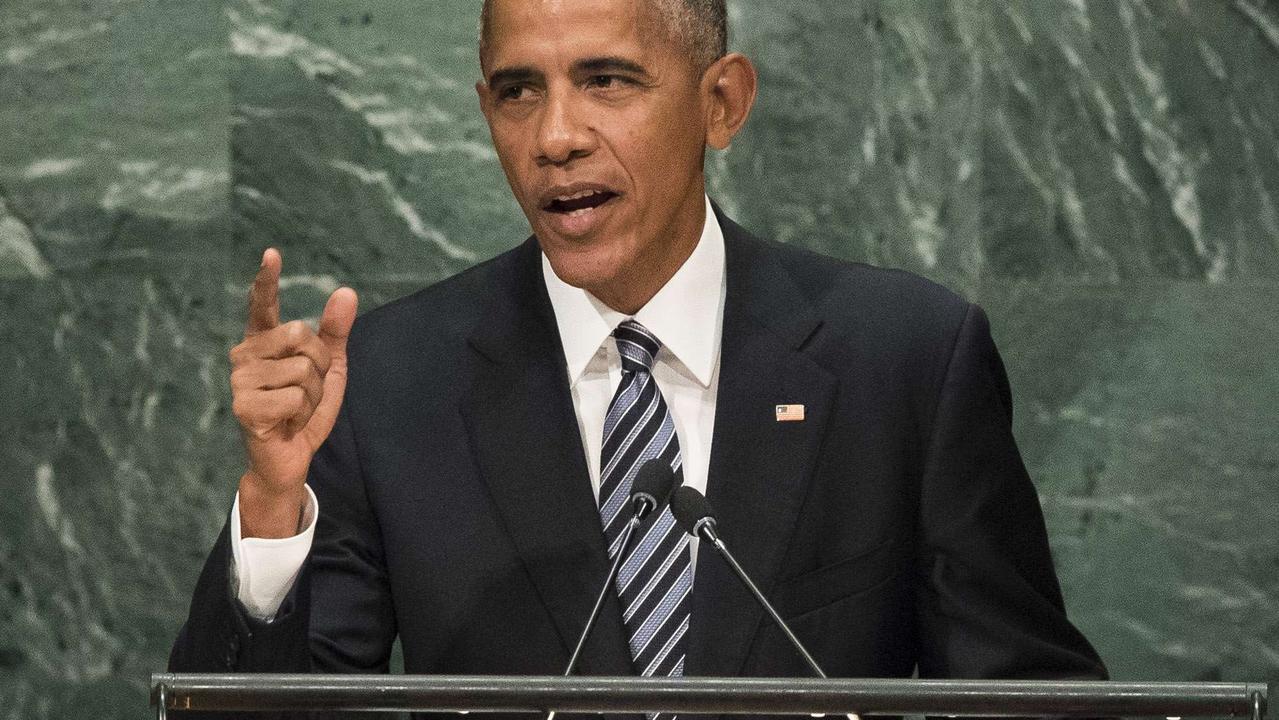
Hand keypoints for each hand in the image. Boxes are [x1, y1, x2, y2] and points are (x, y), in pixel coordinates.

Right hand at [230, 248, 357, 537]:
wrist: (288, 457)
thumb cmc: (303, 410)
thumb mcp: (329, 369)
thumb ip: (336, 332)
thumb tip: (347, 292)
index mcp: (263, 342)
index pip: (262, 305)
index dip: (267, 280)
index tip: (272, 254)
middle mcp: (245, 355)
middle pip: (301, 336)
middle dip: (319, 366)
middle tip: (306, 391)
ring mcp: (240, 380)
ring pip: (302, 370)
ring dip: (313, 396)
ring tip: (295, 410)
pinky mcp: (243, 406)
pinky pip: (294, 397)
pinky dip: (303, 414)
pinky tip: (286, 424)